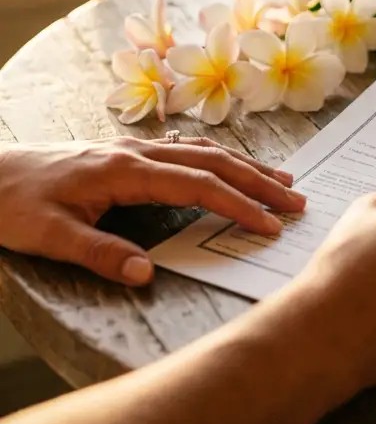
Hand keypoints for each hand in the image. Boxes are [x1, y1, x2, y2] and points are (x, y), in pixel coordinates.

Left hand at [0, 138, 306, 285]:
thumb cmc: (13, 205)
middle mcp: (136, 153)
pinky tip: (230, 167)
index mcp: (125, 171)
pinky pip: (186, 151)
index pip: (198, 186)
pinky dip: (220, 159)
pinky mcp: (126, 152)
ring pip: (203, 152)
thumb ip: (99, 253)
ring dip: (246, 167)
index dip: (239, 205)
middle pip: (213, 162)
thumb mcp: (48, 237)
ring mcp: (133, 148)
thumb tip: (146, 275)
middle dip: (259, 182)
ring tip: (282, 181)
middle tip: (298, 202)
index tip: (271, 225)